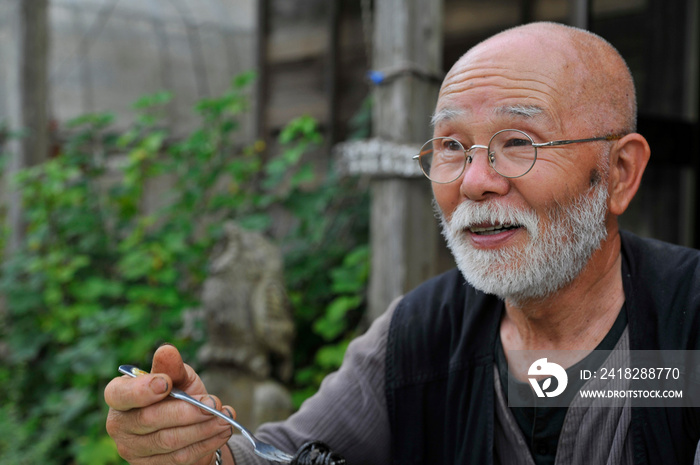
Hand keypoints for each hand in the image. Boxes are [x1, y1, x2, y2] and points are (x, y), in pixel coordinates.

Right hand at [105, 344, 234, 463]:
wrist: (190, 427)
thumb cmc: (179, 396)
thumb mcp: (179, 377)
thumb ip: (172, 367)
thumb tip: (166, 350)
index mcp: (120, 396)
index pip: (119, 394)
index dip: (142, 389)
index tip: (166, 383)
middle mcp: (120, 425)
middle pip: (150, 419)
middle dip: (187, 411)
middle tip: (213, 404)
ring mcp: (133, 450)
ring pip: (168, 441)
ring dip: (202, 429)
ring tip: (224, 418)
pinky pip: (180, 457)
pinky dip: (205, 443)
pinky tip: (221, 432)